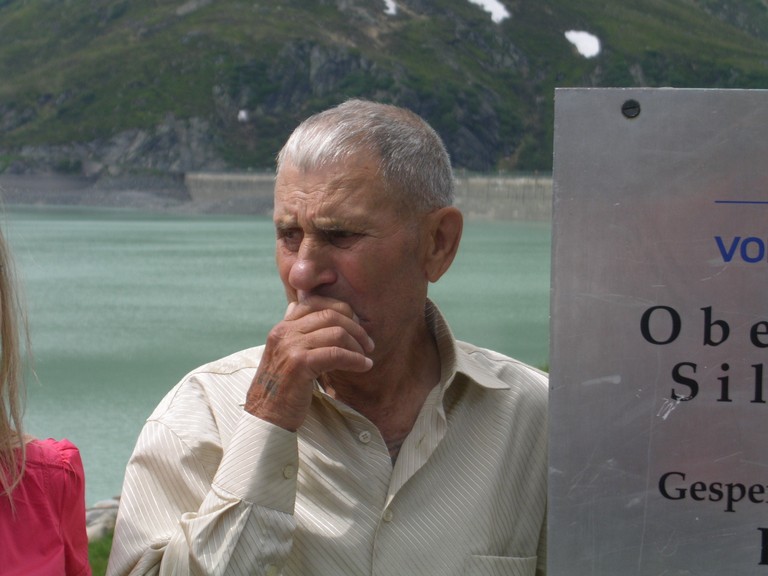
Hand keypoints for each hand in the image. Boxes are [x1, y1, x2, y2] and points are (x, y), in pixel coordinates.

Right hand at [245, 296, 373, 430]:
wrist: (266, 417)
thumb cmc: (281, 388)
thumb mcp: (284, 354)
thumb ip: (293, 332)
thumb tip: (296, 307)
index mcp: (282, 328)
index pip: (315, 302)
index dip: (342, 310)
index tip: (356, 326)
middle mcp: (284, 332)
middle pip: (330, 314)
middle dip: (355, 328)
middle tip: (368, 344)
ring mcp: (291, 347)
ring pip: (336, 332)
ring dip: (357, 345)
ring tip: (366, 357)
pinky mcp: (299, 364)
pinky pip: (336, 354)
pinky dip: (355, 359)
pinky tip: (364, 366)